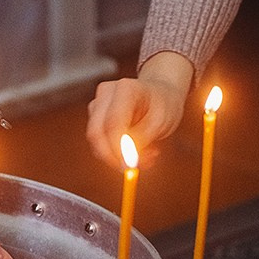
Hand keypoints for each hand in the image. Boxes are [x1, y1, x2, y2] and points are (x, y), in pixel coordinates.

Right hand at [86, 52, 192, 168]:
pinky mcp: (95, 116)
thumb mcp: (161, 121)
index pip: (112, 124)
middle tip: (133, 169)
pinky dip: (115, 152)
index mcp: (125, 89)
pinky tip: (138, 150)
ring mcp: (97, 104)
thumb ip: (141, 138)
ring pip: (96, 140)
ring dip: (116, 155)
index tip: (129, 166)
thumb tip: (125, 158)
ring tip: (145, 155)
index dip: (118, 149)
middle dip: (112, 156)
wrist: (161, 93)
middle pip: (96, 132)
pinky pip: (99, 141)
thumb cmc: (164, 104)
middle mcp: (105, 93)